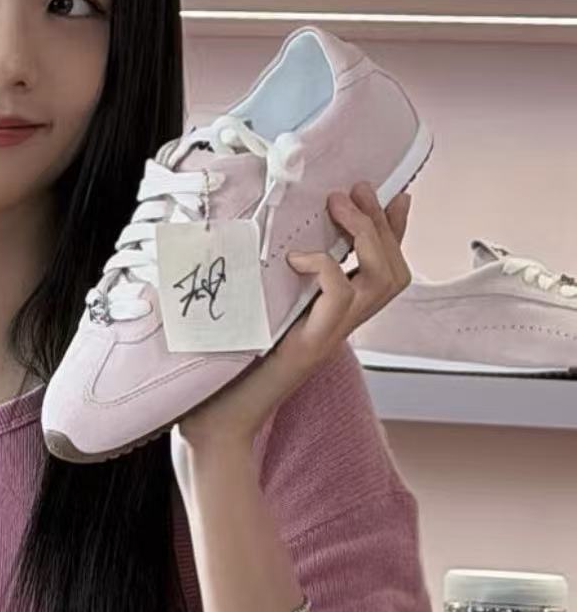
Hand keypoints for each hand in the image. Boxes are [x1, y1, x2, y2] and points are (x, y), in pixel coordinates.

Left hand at [179, 182, 411, 447]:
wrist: (215, 422)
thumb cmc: (225, 369)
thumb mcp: (254, 311)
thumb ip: (267, 280)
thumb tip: (255, 237)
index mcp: (330, 316)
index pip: (382, 271)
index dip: (395, 232)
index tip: (393, 193)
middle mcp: (338, 326)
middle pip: (394, 271)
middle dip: (381, 223)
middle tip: (355, 190)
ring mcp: (328, 336)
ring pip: (382, 280)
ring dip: (366, 234)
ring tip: (337, 207)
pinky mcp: (309, 346)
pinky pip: (340, 298)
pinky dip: (325, 268)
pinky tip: (296, 258)